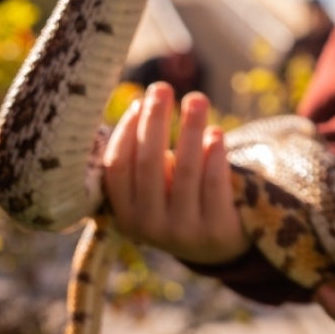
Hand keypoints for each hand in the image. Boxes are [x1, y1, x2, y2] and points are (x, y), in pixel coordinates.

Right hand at [102, 83, 248, 263]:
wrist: (217, 245)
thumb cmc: (179, 200)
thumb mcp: (153, 189)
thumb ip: (143, 158)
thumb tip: (140, 105)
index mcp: (124, 214)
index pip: (117, 167)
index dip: (126, 132)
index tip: (138, 101)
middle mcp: (149, 226)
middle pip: (149, 164)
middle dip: (155, 121)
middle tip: (162, 88)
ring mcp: (183, 231)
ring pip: (185, 171)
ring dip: (190, 130)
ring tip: (197, 99)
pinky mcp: (216, 229)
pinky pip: (214, 184)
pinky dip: (215, 155)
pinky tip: (215, 132)